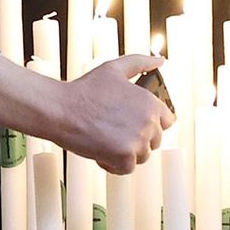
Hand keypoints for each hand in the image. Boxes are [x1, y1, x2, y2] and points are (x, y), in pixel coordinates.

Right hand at [50, 55, 174, 172]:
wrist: (62, 110)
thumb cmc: (85, 90)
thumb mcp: (115, 69)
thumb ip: (141, 63)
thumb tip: (159, 60)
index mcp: (150, 103)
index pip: (168, 121)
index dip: (152, 123)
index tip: (136, 123)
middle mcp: (148, 122)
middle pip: (155, 141)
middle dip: (137, 138)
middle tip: (115, 130)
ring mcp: (138, 141)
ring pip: (141, 156)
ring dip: (126, 152)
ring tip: (107, 139)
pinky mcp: (124, 157)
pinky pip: (126, 168)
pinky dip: (114, 164)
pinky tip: (101, 151)